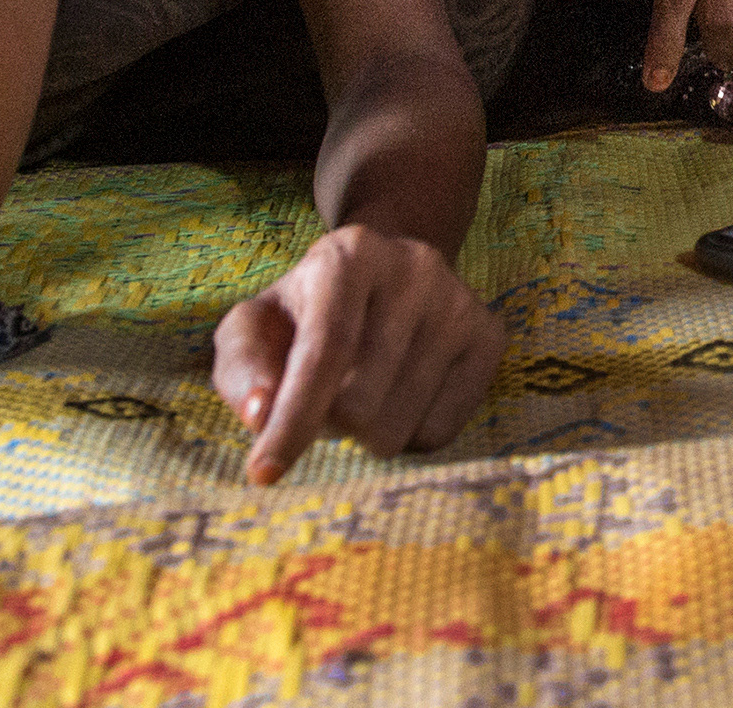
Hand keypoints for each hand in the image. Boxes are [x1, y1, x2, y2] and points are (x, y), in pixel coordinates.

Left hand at [212, 225, 506, 483]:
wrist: (386, 273)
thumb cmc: (305, 312)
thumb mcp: (256, 325)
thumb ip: (243, 367)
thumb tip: (260, 415)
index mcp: (348, 256)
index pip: (323, 352)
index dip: (292, 419)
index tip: (263, 475)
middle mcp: (414, 269)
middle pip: (361, 402)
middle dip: (329, 426)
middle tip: (323, 404)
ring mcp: (459, 303)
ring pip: (400, 427)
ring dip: (365, 435)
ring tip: (361, 396)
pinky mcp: (489, 337)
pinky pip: (441, 432)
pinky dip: (408, 436)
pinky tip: (399, 399)